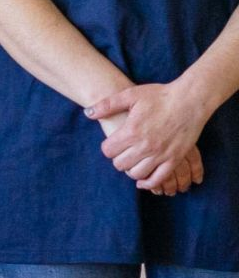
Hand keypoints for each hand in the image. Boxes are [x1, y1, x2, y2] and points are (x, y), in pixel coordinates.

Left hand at [87, 82, 209, 190]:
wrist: (189, 101)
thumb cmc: (158, 96)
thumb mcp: (129, 95)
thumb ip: (107, 105)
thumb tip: (88, 113)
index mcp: (132, 131)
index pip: (109, 151)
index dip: (107, 148)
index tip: (111, 144)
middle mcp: (145, 146)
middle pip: (121, 164)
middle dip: (117, 159)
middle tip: (121, 153)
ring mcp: (161, 154)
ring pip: (137, 174)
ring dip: (131, 171)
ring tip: (131, 162)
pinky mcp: (175, 159)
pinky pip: (159, 179)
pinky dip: (149, 183)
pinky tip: (143, 180)